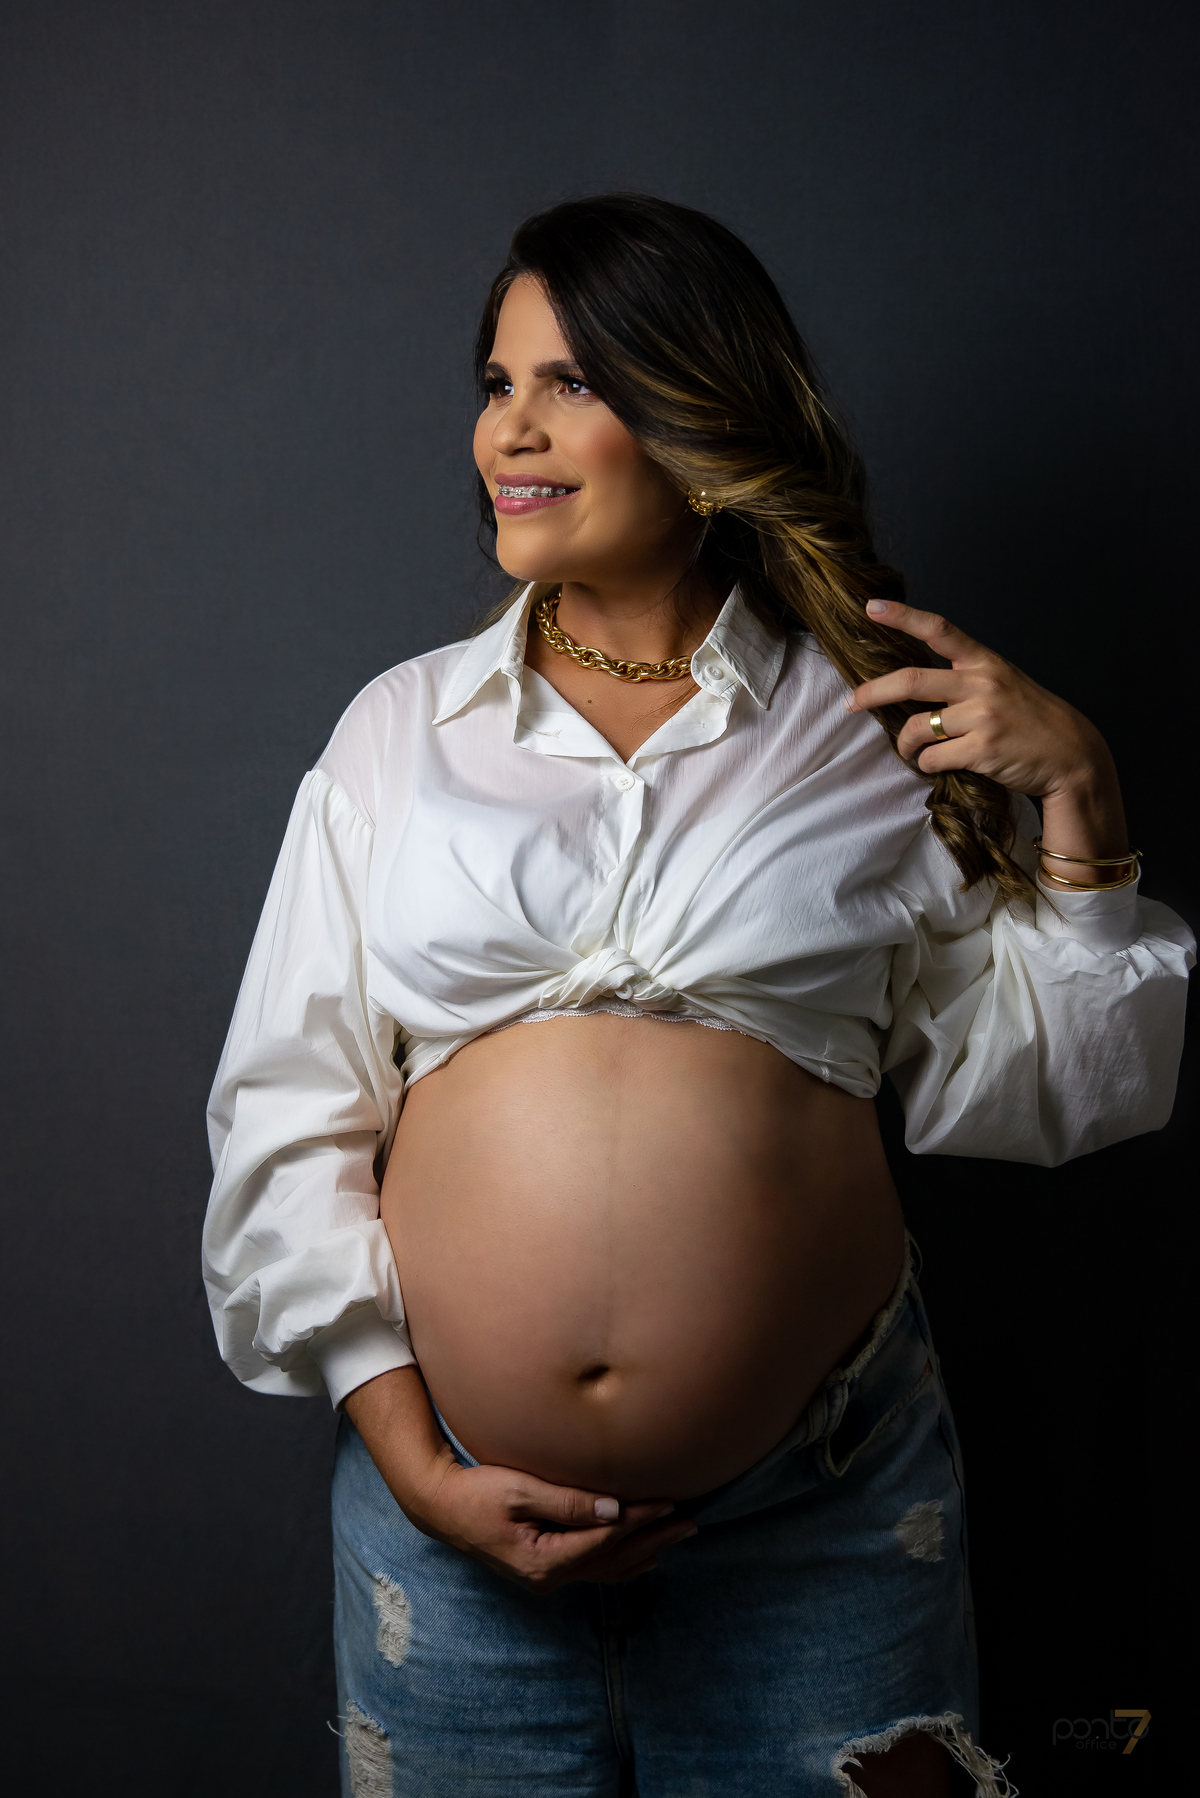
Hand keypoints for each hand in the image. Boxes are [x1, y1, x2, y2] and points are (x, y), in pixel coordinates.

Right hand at [407, 1454, 698, 1593]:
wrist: (440, 1507)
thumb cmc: (476, 1492)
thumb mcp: (519, 1490)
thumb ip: (568, 1502)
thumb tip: (614, 1510)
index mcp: (543, 1561)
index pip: (605, 1539)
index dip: (640, 1519)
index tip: (669, 1500)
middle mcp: (548, 1578)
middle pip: (614, 1560)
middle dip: (655, 1539)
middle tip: (690, 1522)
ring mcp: (546, 1577)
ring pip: (608, 1569)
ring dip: (645, 1551)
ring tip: (678, 1534)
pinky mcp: (544, 1568)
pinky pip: (594, 1569)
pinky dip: (623, 1561)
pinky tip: (643, 1555)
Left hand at [846, 599, 1130, 873]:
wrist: (1071, 756)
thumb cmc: (1030, 721)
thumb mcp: (1004, 684)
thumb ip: (965, 679)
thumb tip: (913, 689)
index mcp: (985, 662)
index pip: (939, 629)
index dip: (903, 617)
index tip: (872, 607)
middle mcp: (982, 683)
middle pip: (911, 681)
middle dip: (872, 693)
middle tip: (853, 703)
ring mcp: (982, 717)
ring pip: (916, 728)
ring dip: (904, 744)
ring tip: (910, 751)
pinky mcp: (982, 749)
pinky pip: (932, 757)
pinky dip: (926, 764)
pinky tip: (936, 765)